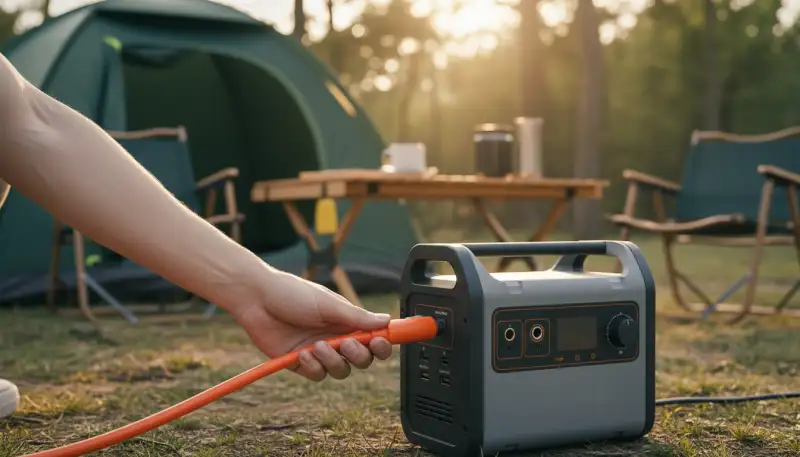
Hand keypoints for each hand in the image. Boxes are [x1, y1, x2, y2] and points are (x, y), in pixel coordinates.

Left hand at [230, 269, 393, 381]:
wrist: (257, 299)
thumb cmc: (292, 294)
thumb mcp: (328, 304)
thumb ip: (357, 316)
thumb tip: (386, 320)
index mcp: (348, 321)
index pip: (375, 338)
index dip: (382, 344)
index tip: (381, 342)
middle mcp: (337, 337)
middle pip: (363, 360)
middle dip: (359, 355)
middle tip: (346, 344)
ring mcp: (320, 352)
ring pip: (341, 371)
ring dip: (333, 361)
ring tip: (317, 346)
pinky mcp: (301, 363)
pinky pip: (318, 375)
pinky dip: (313, 366)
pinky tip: (301, 353)